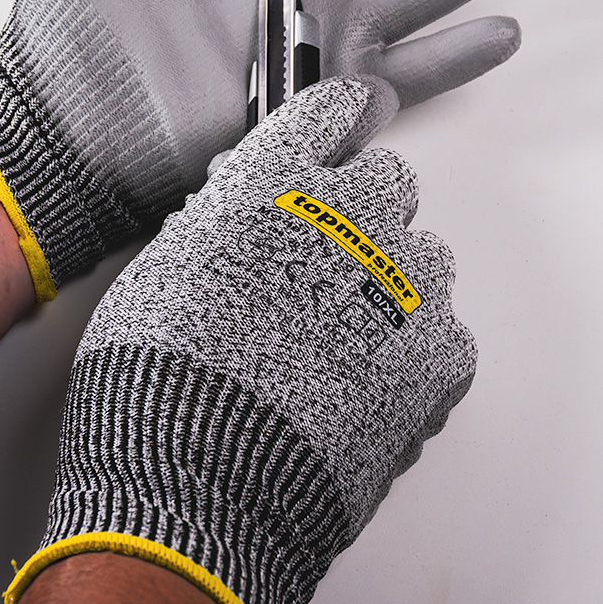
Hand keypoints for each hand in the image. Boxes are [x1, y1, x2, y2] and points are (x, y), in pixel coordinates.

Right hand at [2, 78, 476, 603]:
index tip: (338, 132)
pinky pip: (446, 333)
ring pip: (427, 256)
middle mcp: (346, 218)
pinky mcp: (438, 357)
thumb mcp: (161, 277)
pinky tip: (367, 388)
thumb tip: (248, 217)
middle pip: (390, 181)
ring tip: (346, 343)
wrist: (198, 492)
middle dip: (362, 213)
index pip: (328, 111)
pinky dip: (415, 356)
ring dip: (394, 285)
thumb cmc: (156, 387)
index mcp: (272, 185)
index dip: (333, 124)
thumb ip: (221, 228)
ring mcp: (402, 287)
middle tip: (327, 267)